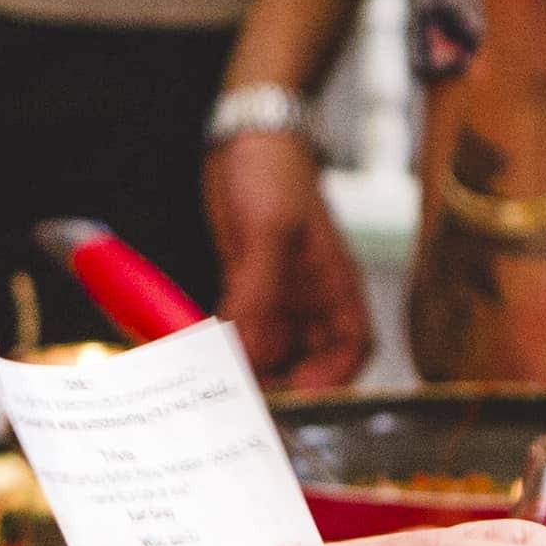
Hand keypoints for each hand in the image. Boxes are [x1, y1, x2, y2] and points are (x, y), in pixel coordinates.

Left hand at [204, 128, 372, 389]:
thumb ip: (261, 295)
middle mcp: (312, 305)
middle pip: (306, 368)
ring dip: (244, 376)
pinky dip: (221, 353)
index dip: (327, 384)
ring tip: (210, 395)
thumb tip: (252, 356)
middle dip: (277, 390)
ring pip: (268, 358)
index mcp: (337, 291)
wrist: (246, 137)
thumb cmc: (273, 173)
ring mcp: (280, 302)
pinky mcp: (248, 296)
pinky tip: (196, 365)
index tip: (290, 403)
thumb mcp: (269, 231)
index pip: (349, 354)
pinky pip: (238, 337)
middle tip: (235, 408)